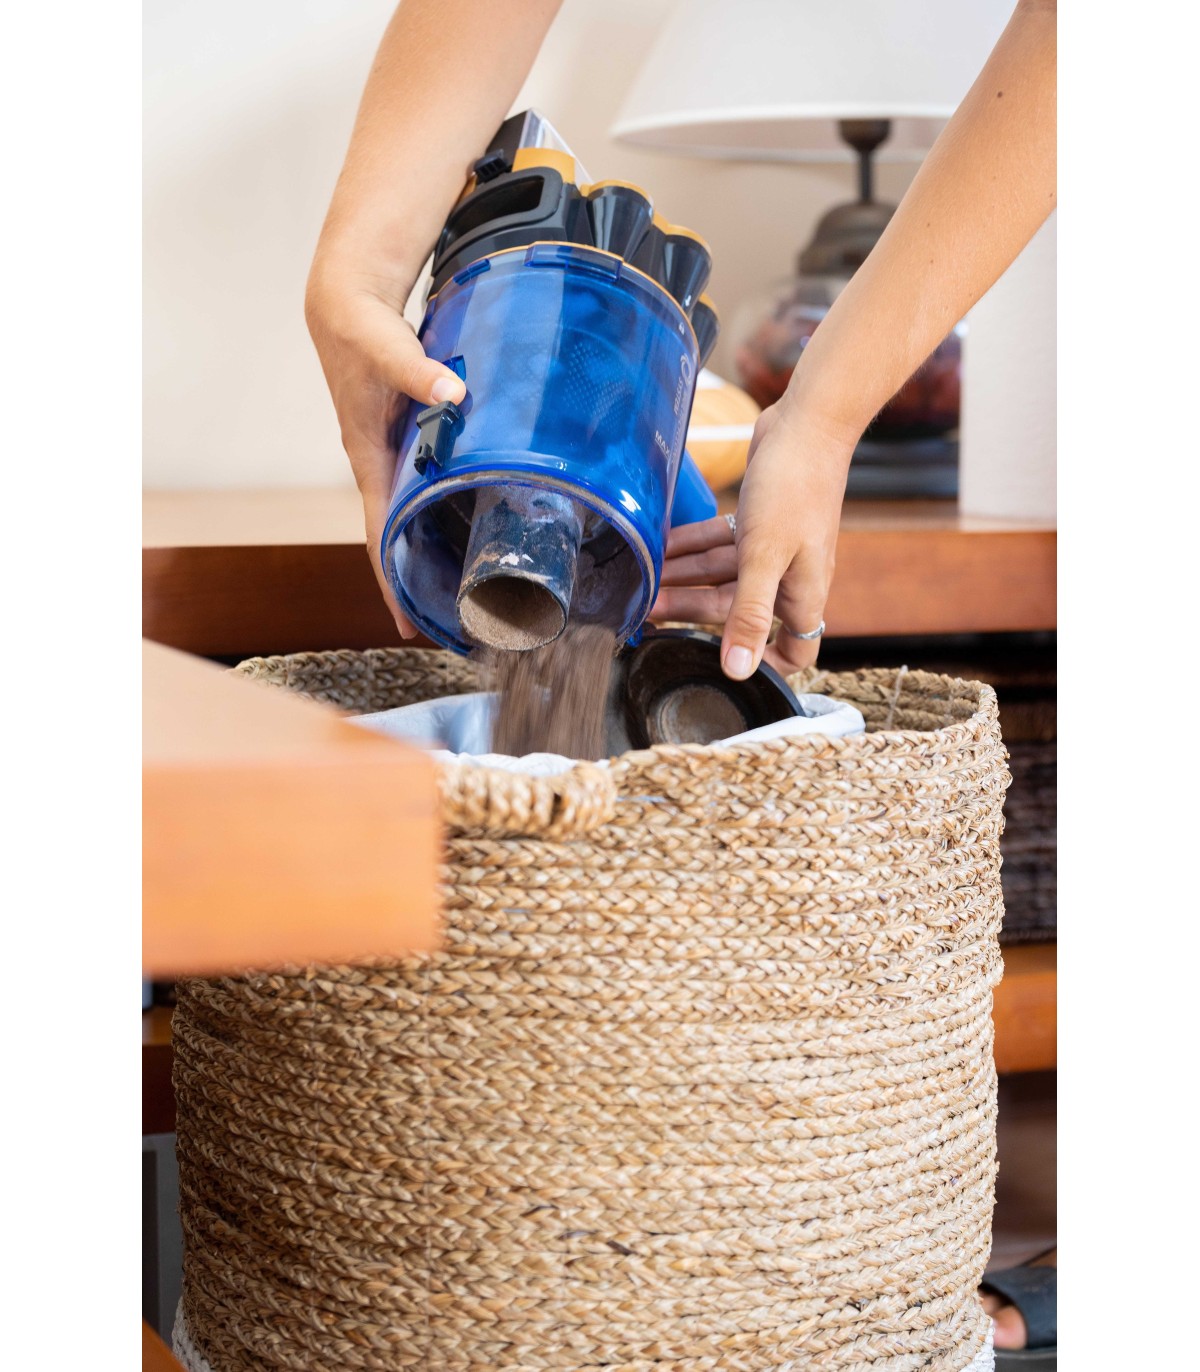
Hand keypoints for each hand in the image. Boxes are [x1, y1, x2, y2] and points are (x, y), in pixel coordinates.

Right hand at [305, 258, 466, 637]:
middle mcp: (376, 463)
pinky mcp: (406, 437)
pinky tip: (469, 525)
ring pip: (409, 512)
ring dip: (428, 547)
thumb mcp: (388, 349)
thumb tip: (453, 393)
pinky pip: (424, 485)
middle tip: (447, 619)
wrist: (346, 303)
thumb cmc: (361, 330)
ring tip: (462, 585)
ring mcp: (390, 452)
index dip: (390, 580)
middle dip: (413, 578)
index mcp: (366, 455)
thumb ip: (420, 373)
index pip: (376, 532)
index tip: (406, 623)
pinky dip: (441, 509)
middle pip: (393, 534)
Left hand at [651, 402, 854, 678]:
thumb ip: (748, 615)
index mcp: (802, 595)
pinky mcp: (757, 521)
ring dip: (684, 578)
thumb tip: (739, 671)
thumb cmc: (795, 487)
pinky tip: (660, 548)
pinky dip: (692, 546)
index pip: (793, 652)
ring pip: (721, 574)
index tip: (723, 671)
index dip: (765, 667)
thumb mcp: (765, 556)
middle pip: (734, 610)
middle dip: (691, 612)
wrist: (807, 421)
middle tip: (644, 613)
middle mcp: (789, 576)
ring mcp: (773, 547)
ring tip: (641, 582)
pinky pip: (719, 544)